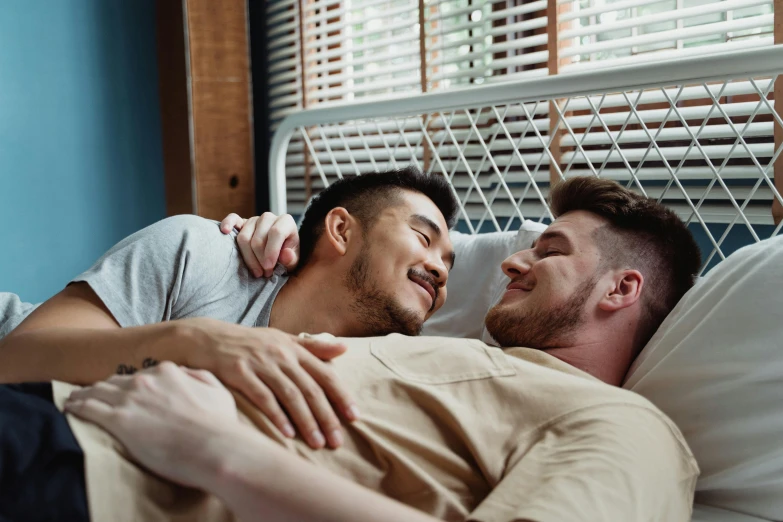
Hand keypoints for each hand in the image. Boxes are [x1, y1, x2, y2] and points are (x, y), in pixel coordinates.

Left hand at [64, 362, 235, 488]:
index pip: (140, 374)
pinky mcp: (118, 421)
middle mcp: (146, 381)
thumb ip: (200, 377)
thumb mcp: (218, 391)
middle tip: (93, 394)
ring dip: (84, 394)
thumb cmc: (219, 424)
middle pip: (115, 381)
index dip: (129, 382)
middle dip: (103, 387)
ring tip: (75, 400)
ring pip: (96, 391)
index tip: (123, 388)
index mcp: (168, 372)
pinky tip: (70, 409)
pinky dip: (77, 407)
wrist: (213, 447)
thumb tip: (185, 373)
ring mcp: (130, 399)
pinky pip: (88, 409)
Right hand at [177, 318, 357, 448]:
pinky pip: (262, 397)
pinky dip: (277, 416)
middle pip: (311, 389)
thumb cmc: (248, 343)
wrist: (205, 338)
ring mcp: (260, 363)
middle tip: (337, 441)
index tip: (354, 418)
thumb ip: (312, 346)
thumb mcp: (281, 339)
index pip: (325, 374)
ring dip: (306, 421)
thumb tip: (344, 349)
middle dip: (327, 417)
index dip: (341, 396)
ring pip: (290, 395)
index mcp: (294, 348)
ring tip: (317, 443)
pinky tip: (287, 434)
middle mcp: (281, 354)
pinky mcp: (239, 372)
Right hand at [219, 212, 299, 276]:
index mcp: (285, 222)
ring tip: (256, 271)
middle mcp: (269, 217)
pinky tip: (225, 231)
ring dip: (247, 257)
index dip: (272, 251)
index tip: (269, 268)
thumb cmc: (286, 257)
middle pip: (258, 239)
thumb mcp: (293, 261)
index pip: (276, 232)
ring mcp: (254, 219)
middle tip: (264, 273)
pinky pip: (232, 219)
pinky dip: (227, 224)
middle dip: (259, 259)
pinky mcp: (241, 222)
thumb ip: (291, 259)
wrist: (278, 254)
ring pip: (243, 237)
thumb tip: (285, 254)